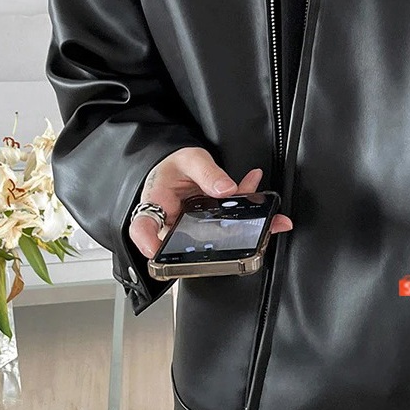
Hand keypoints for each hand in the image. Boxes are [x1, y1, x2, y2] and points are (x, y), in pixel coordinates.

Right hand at [128, 147, 292, 258]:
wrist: (182, 169)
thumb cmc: (176, 167)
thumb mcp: (190, 159)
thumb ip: (207, 173)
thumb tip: (227, 189)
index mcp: (157, 205)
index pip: (143, 227)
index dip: (146, 242)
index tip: (155, 250)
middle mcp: (173, 223)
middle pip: (187, 242)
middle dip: (220, 240)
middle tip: (242, 233)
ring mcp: (193, 229)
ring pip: (216, 237)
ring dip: (244, 229)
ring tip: (267, 219)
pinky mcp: (211, 227)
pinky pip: (231, 225)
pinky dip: (251, 215)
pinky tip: (262, 200)